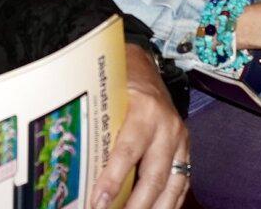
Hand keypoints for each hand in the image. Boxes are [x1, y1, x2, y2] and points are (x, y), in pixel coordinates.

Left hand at [93, 43, 189, 208]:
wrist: (147, 66)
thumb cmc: (120, 81)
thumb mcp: (107, 94)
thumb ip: (98, 122)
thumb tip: (74, 160)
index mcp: (144, 109)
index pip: (127, 151)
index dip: (112, 179)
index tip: (98, 202)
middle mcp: (167, 127)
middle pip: (153, 176)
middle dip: (135, 205)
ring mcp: (180, 140)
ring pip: (172, 185)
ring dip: (154, 208)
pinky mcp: (186, 149)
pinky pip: (182, 182)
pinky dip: (170, 202)